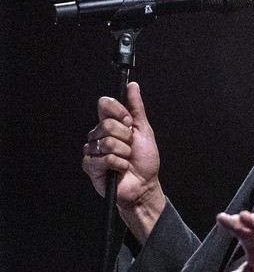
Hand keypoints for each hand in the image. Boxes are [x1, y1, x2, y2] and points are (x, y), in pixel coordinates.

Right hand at [82, 82, 163, 240]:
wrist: (144, 185)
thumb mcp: (144, 130)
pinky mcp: (90, 166)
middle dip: (126, 138)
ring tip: (126, 159)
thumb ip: (136, 108)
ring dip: (124, 153)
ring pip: (107, 142)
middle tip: (131, 147)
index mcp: (110, 124)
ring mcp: (92, 150)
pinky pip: (105, 159)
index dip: (120, 113)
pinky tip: (121, 169)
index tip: (130, 123)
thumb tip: (132, 86)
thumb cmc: (145, 160)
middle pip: (107, 124)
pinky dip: (119, 164)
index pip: (105, 104)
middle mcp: (98, 135)